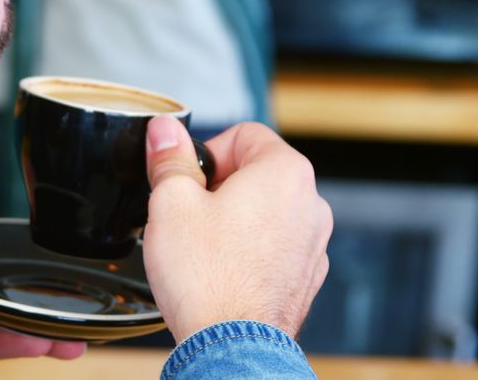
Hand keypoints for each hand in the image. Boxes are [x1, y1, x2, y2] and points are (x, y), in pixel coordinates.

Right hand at [142, 116, 331, 341]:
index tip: (186, 177)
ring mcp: (313, 244)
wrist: (232, 347)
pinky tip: (221, 270)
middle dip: (218, 187)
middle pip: (256, 172)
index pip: (244, 133)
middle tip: (187, 213)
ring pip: (265, 211)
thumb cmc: (208, 278)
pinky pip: (273, 247)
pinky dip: (248, 251)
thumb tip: (165, 131)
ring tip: (202, 246)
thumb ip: (170, 159)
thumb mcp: (172, 202)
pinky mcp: (305, 277)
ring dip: (233, 220)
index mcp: (285, 172)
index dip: (206, 152)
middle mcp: (310, 204)